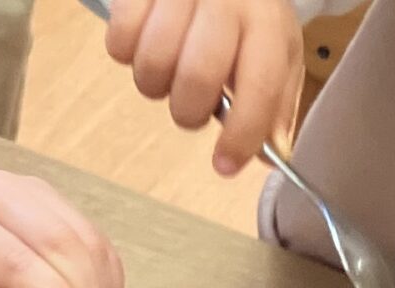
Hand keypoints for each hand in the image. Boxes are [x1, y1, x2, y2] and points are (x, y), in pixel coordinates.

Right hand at [104, 0, 302, 174]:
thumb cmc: (243, 10)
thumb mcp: (274, 47)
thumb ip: (274, 102)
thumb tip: (269, 154)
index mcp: (267, 21)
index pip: (260, 85)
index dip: (241, 134)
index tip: (224, 165)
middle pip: (198, 77)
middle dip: (188, 111)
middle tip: (189, 106)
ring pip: (153, 63)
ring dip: (154, 84)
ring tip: (166, 71)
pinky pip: (119, 41)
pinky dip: (126, 54)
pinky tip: (143, 43)